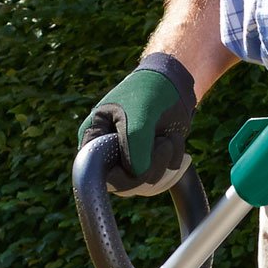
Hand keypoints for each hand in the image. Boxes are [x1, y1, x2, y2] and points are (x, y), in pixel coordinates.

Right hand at [77, 53, 196, 195]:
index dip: (118, 176)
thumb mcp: (138, 117)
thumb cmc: (148, 92)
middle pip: (122, 184)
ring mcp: (128, 160)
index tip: (137, 166)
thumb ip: (134, 148)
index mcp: (94, 139)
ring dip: (164, 160)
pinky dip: (172, 159)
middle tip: (163, 144)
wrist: (173, 84)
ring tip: (167, 137)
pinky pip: (161, 177)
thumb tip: (138, 175)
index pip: (95, 174)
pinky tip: (172, 140)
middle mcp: (107, 154)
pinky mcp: (148, 163)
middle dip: (148, 167)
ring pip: (144, 183)